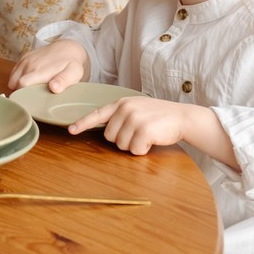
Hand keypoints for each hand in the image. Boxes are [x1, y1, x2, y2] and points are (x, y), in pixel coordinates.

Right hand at [7, 38, 89, 93]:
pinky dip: (17, 81)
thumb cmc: (71, 63)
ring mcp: (24, 61)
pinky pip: (13, 75)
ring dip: (19, 88)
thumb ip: (64, 81)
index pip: (22, 85)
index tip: (31, 105)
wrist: (67, 48)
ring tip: (32, 91)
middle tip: (34, 99)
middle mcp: (29, 65)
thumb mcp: (73, 73)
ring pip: (12, 81)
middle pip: (16, 86)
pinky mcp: (22, 59)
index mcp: (41, 70)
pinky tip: (30, 83)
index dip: (24, 97)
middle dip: (22, 95)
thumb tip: (53, 88)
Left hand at [67, 94, 187, 154]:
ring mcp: (134, 119)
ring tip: (147, 135)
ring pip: (121, 145)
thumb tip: (107, 131)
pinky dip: (143, 150)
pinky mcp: (143, 130)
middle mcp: (125, 109)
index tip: (71, 130)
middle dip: (122, 140)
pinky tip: (153, 140)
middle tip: (139, 133)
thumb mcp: (138, 109)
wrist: (182, 117)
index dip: (83, 123)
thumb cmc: (159, 116)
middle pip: (109, 137)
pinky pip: (134, 150)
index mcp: (122, 103)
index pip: (98, 114)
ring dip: (134, 146)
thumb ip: (121, 116)